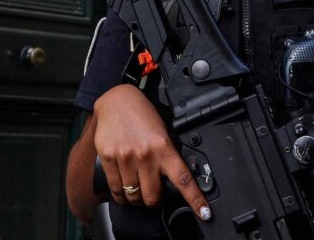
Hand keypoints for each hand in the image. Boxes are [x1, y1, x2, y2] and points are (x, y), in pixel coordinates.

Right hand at [92, 84, 210, 220]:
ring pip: (133, 195)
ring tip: (136, 191)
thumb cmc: (142, 116)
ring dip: (136, 198)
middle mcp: (145, 154)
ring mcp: (126, 157)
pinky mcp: (109, 158)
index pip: (183, 179)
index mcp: (163, 147)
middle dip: (154, 201)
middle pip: (152, 196)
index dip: (195, 199)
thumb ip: (166, 156)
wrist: (117, 100)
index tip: (204, 213)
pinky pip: (115, 188)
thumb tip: (171, 181)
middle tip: (153, 196)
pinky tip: (123, 191)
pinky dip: (120, 195)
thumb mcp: (162, 132)